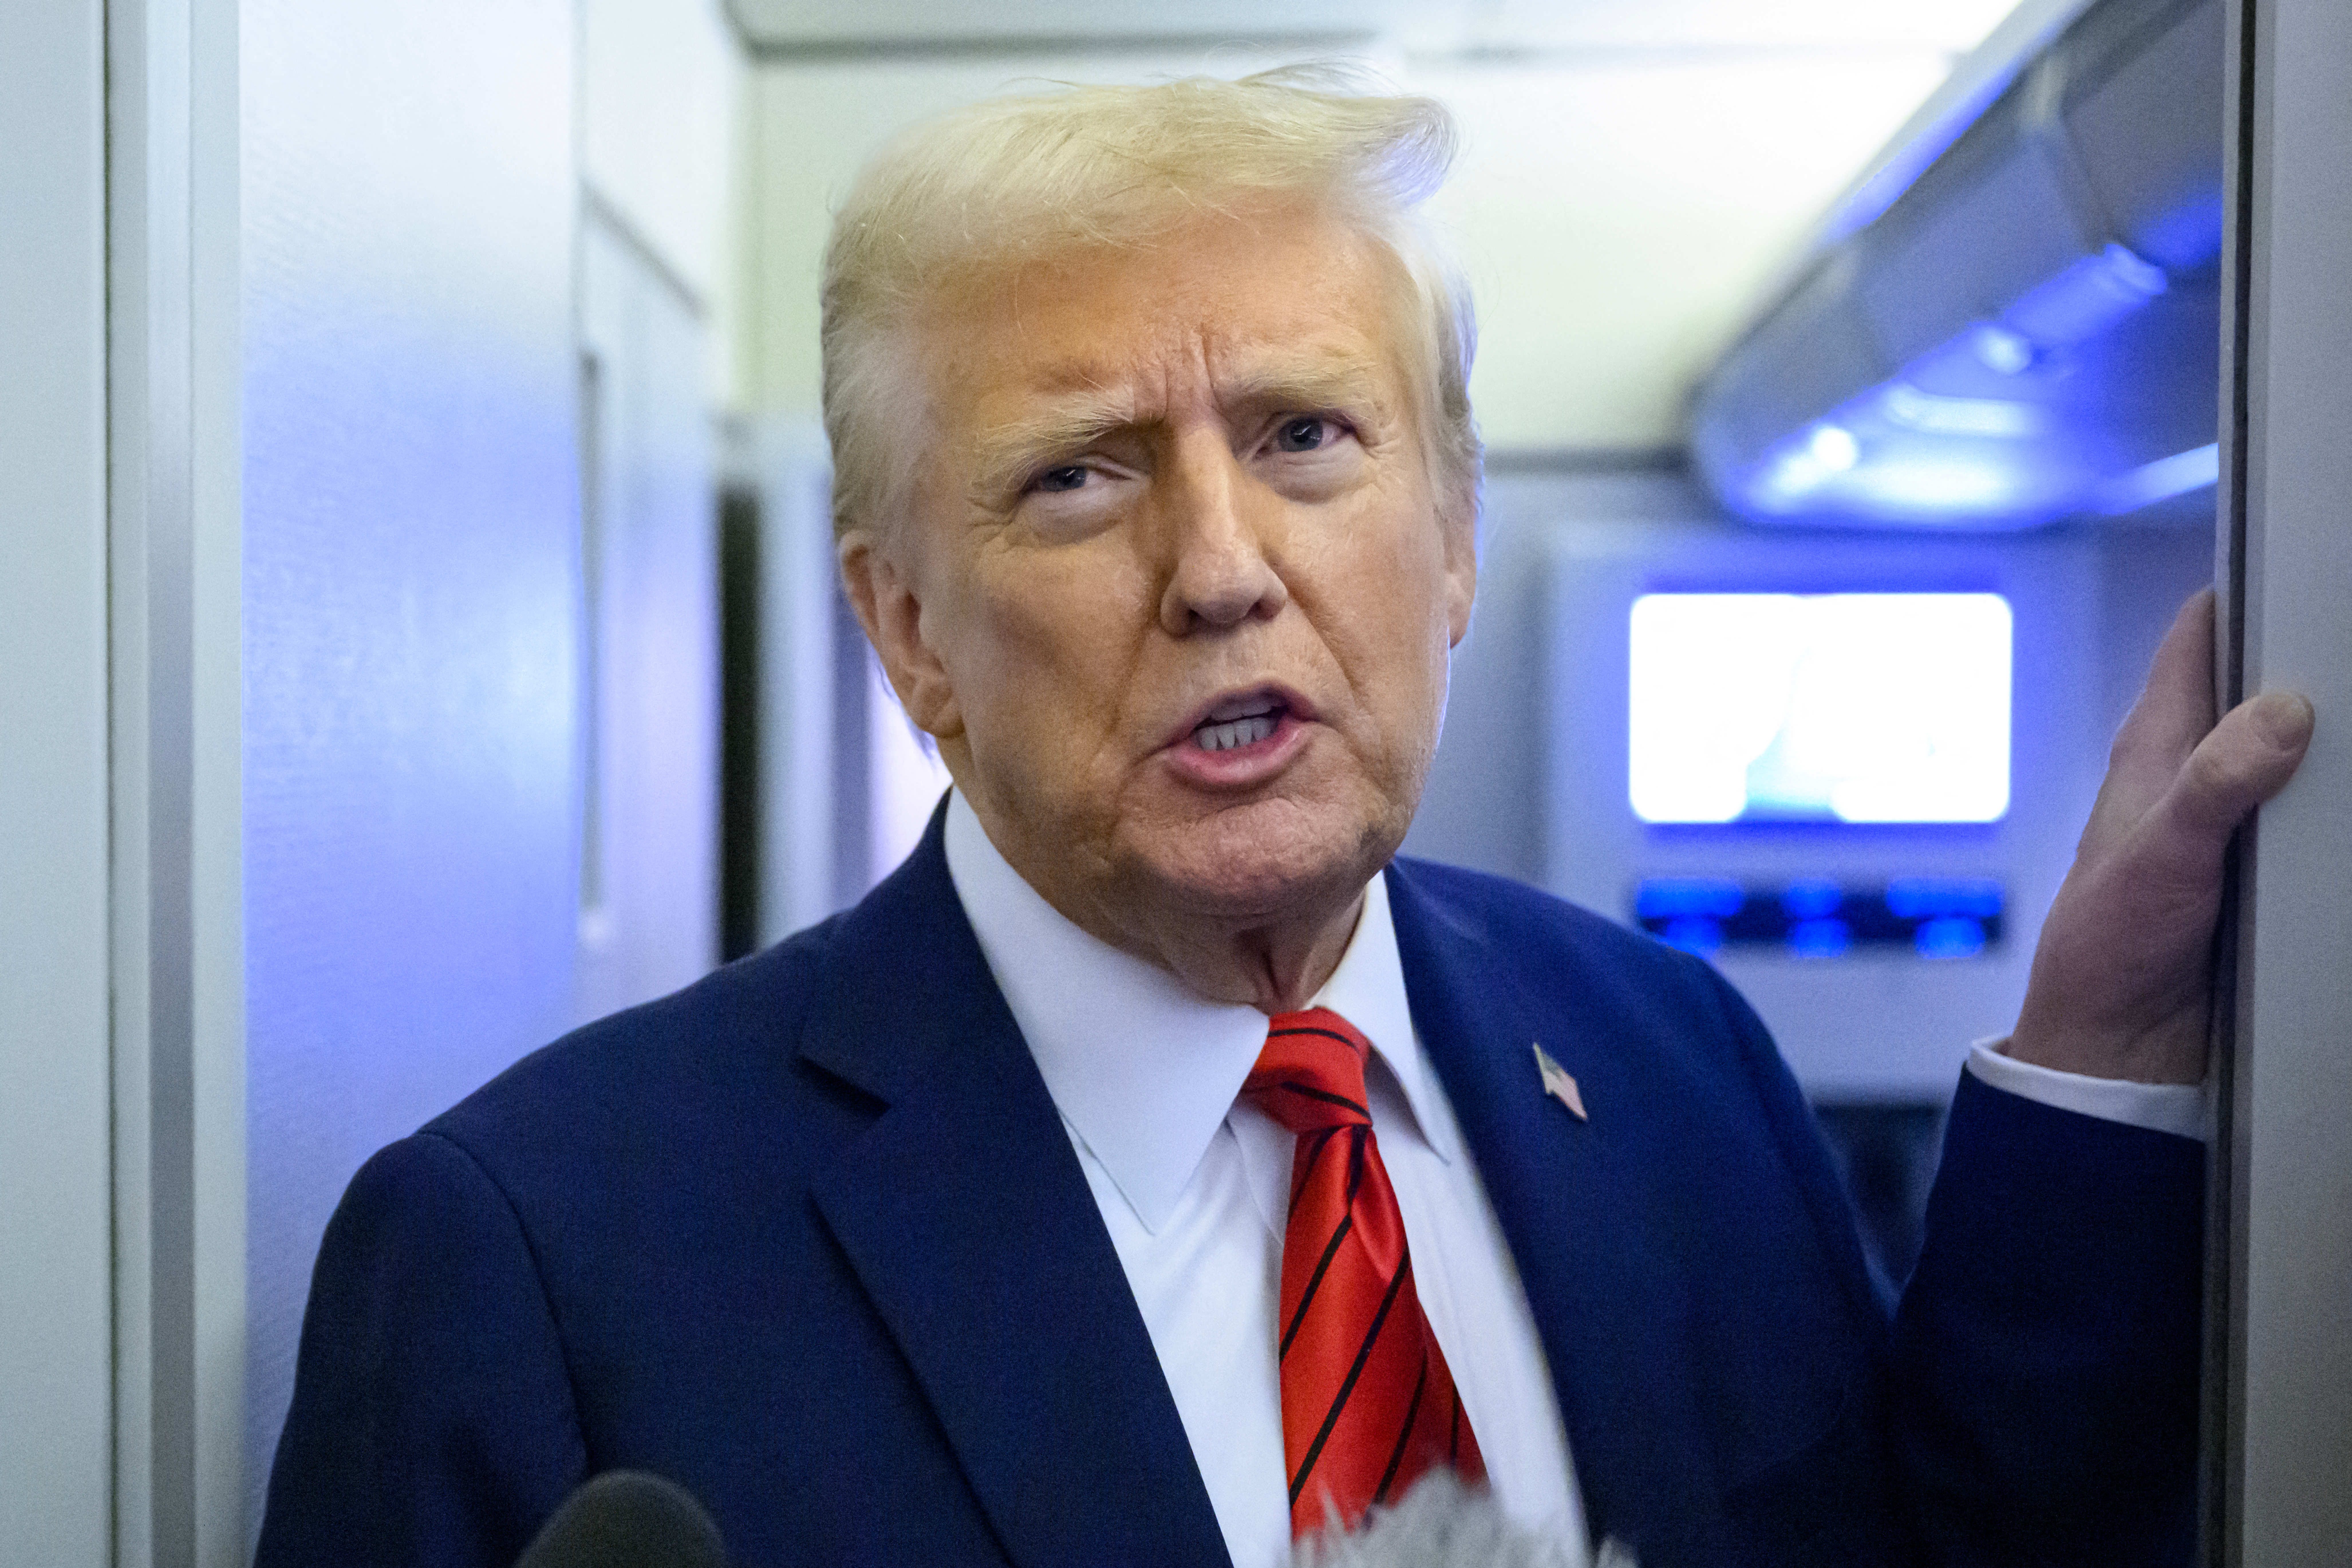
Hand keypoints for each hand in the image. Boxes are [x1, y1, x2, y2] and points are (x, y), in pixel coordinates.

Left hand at [2009, 589, 2313, 1084]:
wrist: (2119, 1040)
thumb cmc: (2110, 947)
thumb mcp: (2158, 856)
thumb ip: (2214, 784)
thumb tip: (2282, 711)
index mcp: (2157, 751)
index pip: (2198, 640)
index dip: (2241, 590)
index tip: (2293, 548)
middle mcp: (2198, 773)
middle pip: (2264, 686)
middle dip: (2312, 658)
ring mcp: (2237, 820)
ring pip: (2298, 750)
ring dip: (2335, 732)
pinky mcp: (2266, 867)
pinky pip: (2314, 817)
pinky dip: (2341, 801)